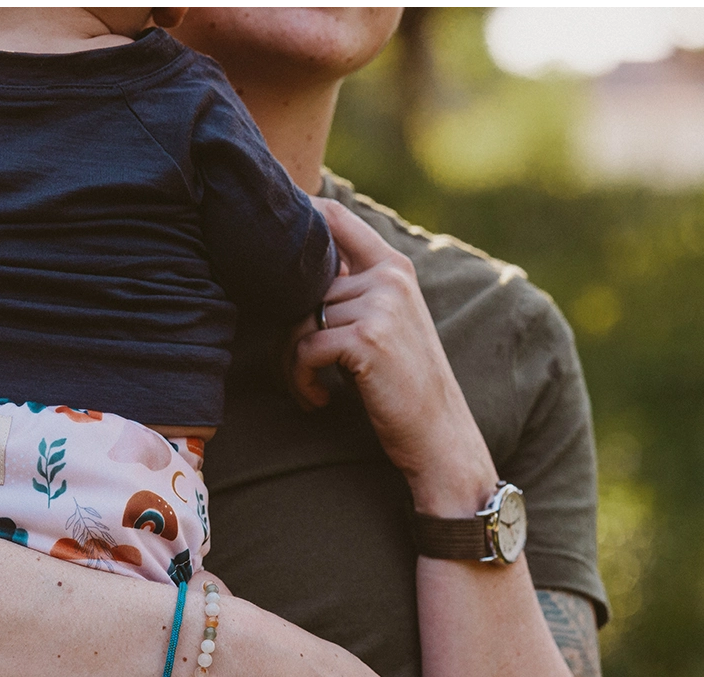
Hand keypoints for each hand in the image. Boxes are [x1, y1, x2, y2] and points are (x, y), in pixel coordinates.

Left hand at [292, 199, 496, 516]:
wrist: (438, 433)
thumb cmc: (402, 385)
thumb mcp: (385, 325)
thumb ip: (351, 293)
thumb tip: (291, 273)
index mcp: (393, 266)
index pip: (335, 216)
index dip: (295, 217)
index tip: (265, 243)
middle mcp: (387, 277)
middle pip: (301, 285)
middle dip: (285, 331)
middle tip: (297, 370)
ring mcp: (379, 305)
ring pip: (298, 322)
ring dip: (291, 365)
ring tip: (309, 390)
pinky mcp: (366, 339)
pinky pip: (304, 350)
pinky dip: (300, 381)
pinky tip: (318, 400)